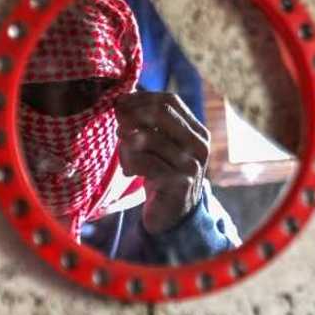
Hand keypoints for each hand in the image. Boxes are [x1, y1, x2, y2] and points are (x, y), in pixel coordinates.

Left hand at [114, 91, 210, 234]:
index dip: (142, 98)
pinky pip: (144, 162)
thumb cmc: (162, 174)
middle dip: (132, 114)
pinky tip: (129, 172)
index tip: (120, 103)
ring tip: (123, 154)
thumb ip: (149, 124)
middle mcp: (199, 145)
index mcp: (197, 131)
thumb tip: (123, 98)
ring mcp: (191, 164)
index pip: (170, 101)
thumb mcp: (159, 145)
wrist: (172, 215)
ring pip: (148, 138)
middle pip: (160, 113)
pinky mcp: (179, 182)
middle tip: (116, 123)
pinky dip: (130, 163)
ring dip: (127, 144)